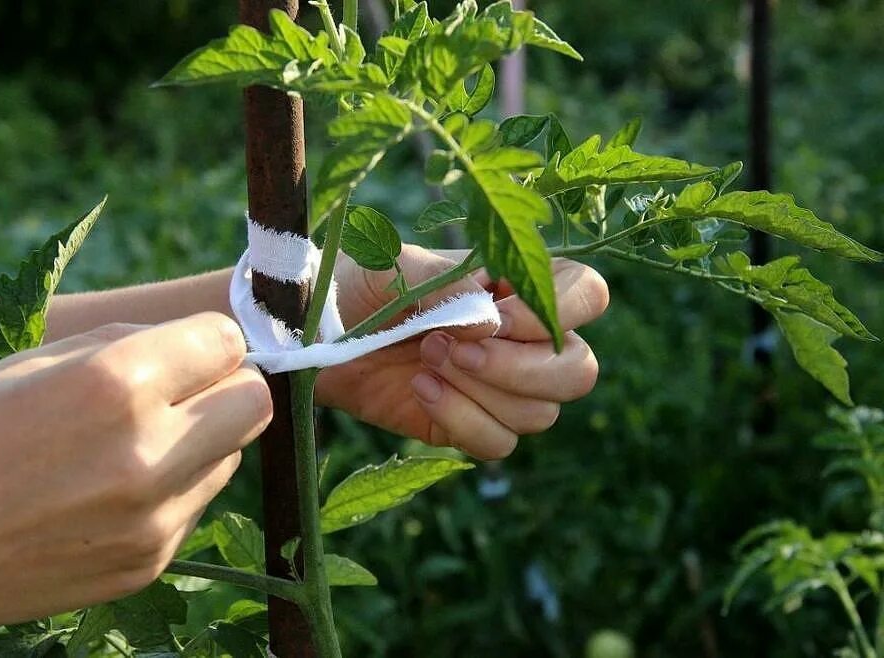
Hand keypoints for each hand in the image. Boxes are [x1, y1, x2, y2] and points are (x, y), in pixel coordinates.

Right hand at [0, 313, 270, 650]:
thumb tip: (208, 345)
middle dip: (230, 387)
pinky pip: (198, 504)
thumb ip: (135, 344)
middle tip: (190, 391)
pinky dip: (176, 489)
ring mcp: (155, 517)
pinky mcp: (152, 560)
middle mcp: (148, 454)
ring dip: (204, 440)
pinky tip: (119, 491)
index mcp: (118, 385)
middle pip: (255, 402)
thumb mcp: (40, 361)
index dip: (211, 341)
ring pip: (232, 456)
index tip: (193, 349)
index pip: (229, 342)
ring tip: (140, 444)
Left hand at [317, 246, 607, 459]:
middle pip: (579, 370)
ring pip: (541, 413)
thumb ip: (449, 289)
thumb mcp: (398, 270)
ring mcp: (501, 387)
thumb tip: (492, 325)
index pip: (586, 296)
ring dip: (479, 391)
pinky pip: (499, 444)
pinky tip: (419, 390)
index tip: (494, 316)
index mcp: (518, 285)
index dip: (554, 313)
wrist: (314, 331)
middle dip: (519, 368)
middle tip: (449, 348)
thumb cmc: (361, 284)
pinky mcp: (471, 425)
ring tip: (424, 360)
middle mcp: (523, 339)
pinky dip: (461, 422)